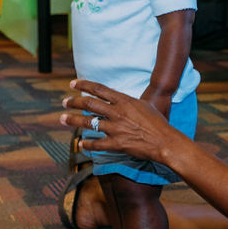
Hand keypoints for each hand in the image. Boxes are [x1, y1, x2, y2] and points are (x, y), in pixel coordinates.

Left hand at [60, 78, 184, 162]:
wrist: (165, 140)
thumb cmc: (157, 122)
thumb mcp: (143, 105)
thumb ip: (128, 102)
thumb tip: (118, 100)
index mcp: (124, 101)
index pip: (99, 89)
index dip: (84, 85)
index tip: (72, 84)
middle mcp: (117, 112)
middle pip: (89, 104)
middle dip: (74, 102)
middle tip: (64, 102)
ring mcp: (116, 128)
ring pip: (89, 122)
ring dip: (73, 120)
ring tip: (63, 119)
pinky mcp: (117, 144)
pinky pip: (97, 144)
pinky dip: (87, 144)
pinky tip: (80, 143)